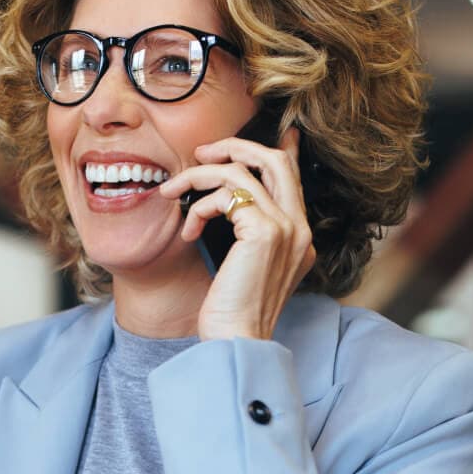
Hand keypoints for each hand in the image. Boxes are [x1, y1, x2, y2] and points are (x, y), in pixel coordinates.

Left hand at [157, 126, 316, 341]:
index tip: (278, 131)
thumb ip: (250, 232)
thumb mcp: (247, 266)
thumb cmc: (233, 312)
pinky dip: (198, 207)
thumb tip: (230, 201)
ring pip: (240, 171)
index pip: (294, 178)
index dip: (284, 149)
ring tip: (173, 191)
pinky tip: (189, 232)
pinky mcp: (264, 232)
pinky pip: (224, 196)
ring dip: (197, 175)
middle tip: (201, 152)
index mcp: (300, 236)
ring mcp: (286, 228)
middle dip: (233, 146)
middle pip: (274, 160)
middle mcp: (300, 228)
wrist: (237, 342)